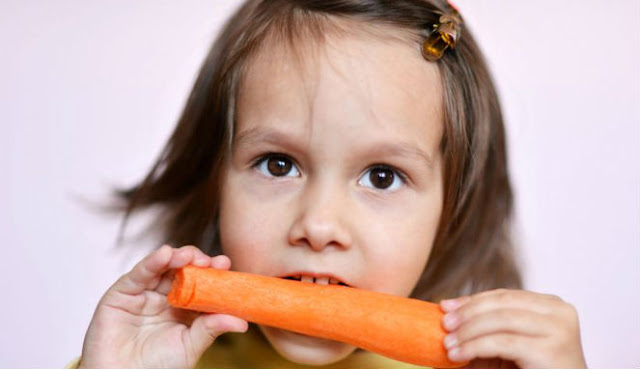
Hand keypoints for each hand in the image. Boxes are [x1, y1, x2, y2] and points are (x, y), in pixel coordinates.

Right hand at [78, 245, 247, 368]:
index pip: (201, 283)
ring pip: (162, 266)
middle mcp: (165, 296)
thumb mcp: (190, 346)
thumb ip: (211, 330)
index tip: (225, 263)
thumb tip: (243, 322)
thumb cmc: (156, 367)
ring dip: (177, 256)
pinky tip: (165, 254)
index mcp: (184, 308)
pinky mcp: (122, 292)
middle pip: (183, 269)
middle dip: (197, 260)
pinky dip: (152, 261)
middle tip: (210, 261)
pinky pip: (139, 273)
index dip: (213, 272)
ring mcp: (144, 292)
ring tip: (190, 256)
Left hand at [439, 289, 586, 368]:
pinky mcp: (551, 350)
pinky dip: (474, 347)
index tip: (445, 306)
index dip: (472, 300)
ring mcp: (559, 330)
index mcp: (551, 306)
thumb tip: (445, 307)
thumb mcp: (508, 344)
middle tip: (444, 324)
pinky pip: (502, 343)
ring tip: (448, 344)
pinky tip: (458, 354)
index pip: (504, 296)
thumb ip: (486, 326)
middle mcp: (560, 312)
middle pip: (502, 303)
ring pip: (501, 320)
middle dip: (468, 312)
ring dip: (468, 331)